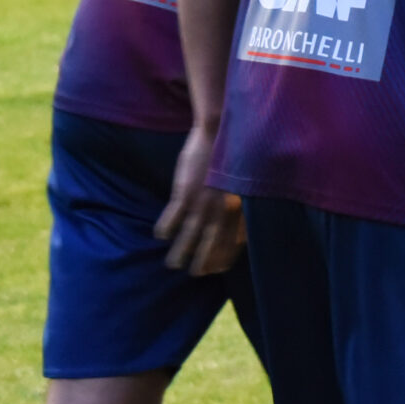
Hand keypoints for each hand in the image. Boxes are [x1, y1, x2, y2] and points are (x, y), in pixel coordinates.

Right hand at [156, 124, 244, 274]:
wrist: (220, 130)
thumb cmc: (234, 155)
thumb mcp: (243, 183)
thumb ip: (241, 205)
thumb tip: (237, 223)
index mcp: (240, 210)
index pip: (232, 245)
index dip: (223, 259)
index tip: (217, 268)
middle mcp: (222, 213)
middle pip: (211, 247)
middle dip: (202, 264)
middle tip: (195, 273)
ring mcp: (202, 204)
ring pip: (189, 238)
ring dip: (180, 254)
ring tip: (172, 265)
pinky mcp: (184, 193)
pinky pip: (172, 219)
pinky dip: (165, 229)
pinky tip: (161, 236)